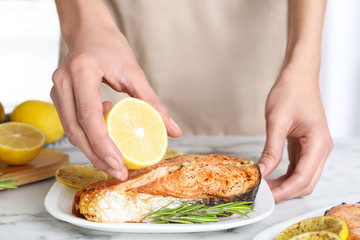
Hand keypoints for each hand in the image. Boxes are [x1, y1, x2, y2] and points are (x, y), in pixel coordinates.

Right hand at [51, 27, 181, 179]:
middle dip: (97, 156)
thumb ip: (153, 102)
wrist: (89, 32)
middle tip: (118, 172)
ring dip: (91, 151)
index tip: (119, 164)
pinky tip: (105, 137)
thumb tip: (173, 130)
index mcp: (82, 72)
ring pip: (71, 131)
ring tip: (113, 163)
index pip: (89, 116)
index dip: (103, 144)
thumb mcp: (134, 72)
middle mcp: (63, 82)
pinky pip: (71, 124)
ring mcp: (56, 90)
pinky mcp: (58, 97)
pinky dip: (88, 137)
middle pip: (76, 131)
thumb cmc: (111, 47)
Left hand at [257, 68, 332, 202]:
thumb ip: (271, 150)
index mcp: (318, 144)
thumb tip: (262, 171)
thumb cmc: (290, 92)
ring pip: (304, 177)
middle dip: (285, 192)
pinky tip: (272, 175)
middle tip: (263, 194)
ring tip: (265, 186)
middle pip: (306, 182)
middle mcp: (321, 149)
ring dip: (286, 184)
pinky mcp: (307, 145)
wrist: (298, 76)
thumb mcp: (276, 122)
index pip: (302, 178)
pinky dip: (287, 174)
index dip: (283, 191)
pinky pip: (299, 166)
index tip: (266, 197)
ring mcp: (316, 147)